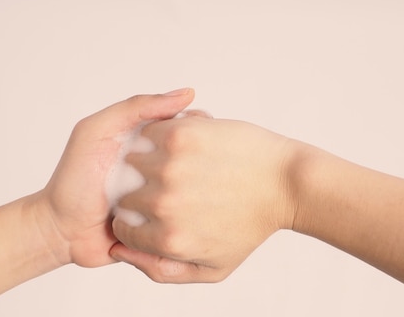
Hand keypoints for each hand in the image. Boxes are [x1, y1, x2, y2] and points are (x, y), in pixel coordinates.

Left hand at [36, 89, 194, 266]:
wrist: (61, 231)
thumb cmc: (74, 178)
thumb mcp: (97, 131)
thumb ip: (135, 107)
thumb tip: (187, 94)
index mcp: (155, 145)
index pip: (194, 129)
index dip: (202, 129)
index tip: (200, 132)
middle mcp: (166, 173)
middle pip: (204, 162)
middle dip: (204, 164)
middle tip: (191, 170)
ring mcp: (168, 203)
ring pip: (202, 196)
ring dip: (198, 197)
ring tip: (184, 197)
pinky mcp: (168, 231)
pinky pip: (188, 225)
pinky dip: (189, 223)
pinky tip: (184, 221)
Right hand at [110, 116, 297, 281]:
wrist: (285, 183)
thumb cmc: (251, 225)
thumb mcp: (212, 268)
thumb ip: (161, 270)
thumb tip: (117, 251)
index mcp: (168, 239)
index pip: (122, 228)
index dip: (137, 219)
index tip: (158, 211)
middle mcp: (164, 204)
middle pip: (125, 196)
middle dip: (141, 192)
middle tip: (171, 186)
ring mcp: (170, 167)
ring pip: (132, 162)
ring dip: (147, 162)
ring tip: (176, 164)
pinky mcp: (179, 135)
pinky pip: (147, 133)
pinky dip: (157, 136)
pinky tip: (180, 145)